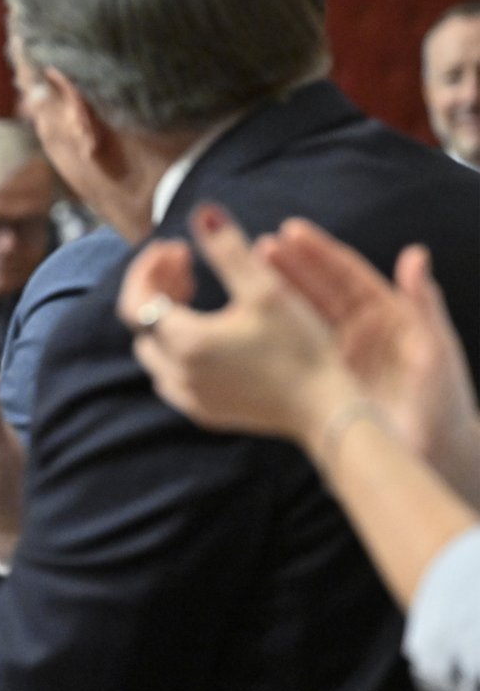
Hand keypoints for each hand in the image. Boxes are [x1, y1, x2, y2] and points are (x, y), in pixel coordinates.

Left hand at [117, 203, 360, 443]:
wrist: (326, 410)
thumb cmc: (299, 347)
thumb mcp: (264, 289)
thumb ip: (228, 249)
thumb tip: (202, 213)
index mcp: (183, 341)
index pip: (137, 299)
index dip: (148, 268)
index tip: (175, 247)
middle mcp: (176, 374)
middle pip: (143, 322)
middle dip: (157, 287)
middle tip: (187, 262)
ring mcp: (188, 397)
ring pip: (156, 350)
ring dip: (166, 317)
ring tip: (196, 292)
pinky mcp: (205, 412)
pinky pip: (173, 374)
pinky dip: (178, 346)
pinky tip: (208, 331)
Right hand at [264, 218, 479, 503]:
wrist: (434, 459)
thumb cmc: (445, 405)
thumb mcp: (436, 351)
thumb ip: (423, 304)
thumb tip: (414, 254)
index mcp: (388, 316)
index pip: (346, 274)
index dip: (318, 252)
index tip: (290, 231)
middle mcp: (360, 331)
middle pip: (318, 289)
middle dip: (289, 266)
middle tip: (257, 248)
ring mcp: (338, 355)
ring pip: (302, 316)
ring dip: (276, 293)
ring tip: (246, 273)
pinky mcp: (323, 381)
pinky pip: (294, 350)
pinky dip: (273, 331)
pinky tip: (248, 321)